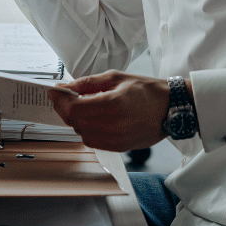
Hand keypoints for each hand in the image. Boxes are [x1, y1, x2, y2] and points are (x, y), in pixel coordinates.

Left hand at [48, 70, 170, 151]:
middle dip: (64, 109)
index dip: (59, 101)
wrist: (171, 108)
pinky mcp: (120, 147)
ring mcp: (117, 139)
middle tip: (63, 98)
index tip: (53, 92)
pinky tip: (91, 119)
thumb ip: (88, 83)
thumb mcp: (116, 78)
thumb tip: (66, 87)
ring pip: (81, 133)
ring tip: (79, 107)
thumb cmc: (147, 90)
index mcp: (113, 104)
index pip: (74, 108)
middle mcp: (114, 125)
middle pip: (75, 121)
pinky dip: (86, 130)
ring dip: (75, 120)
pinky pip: (93, 141)